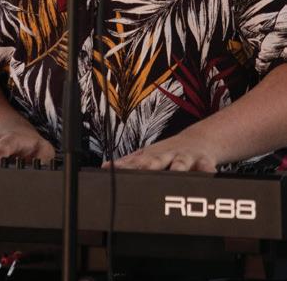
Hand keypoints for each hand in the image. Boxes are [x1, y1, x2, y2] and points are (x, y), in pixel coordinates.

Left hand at [102, 133, 217, 171]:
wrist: (198, 140)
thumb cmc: (167, 153)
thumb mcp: (148, 155)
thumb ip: (129, 163)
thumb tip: (105, 168)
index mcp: (152, 157)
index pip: (136, 163)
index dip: (126, 168)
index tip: (114, 172)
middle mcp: (167, 156)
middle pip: (156, 161)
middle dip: (149, 166)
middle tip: (142, 171)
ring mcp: (185, 158)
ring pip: (181, 163)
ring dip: (178, 168)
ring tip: (176, 173)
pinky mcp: (203, 161)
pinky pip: (207, 166)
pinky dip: (207, 170)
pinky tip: (209, 173)